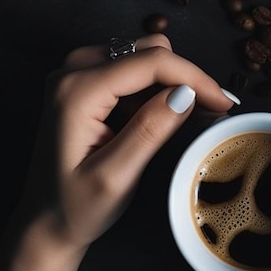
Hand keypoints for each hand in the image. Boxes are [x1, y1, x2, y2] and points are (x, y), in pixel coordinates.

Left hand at [8, 34, 236, 265]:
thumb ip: (150, 130)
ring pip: (145, 57)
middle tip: (210, 113)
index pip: (150, 62)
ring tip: (193, 118)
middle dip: (186, 79)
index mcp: (77, 91)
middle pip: (149, 51)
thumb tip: (186, 93)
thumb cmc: (75, 206)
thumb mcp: (116, 176)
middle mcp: (74, 72)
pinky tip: (169, 117)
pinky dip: (159, 89)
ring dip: (174, 83)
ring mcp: (78, 74)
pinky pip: (134, 72)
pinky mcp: (87, 84)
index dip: (195, 78)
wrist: (46, 220)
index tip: (224, 102)